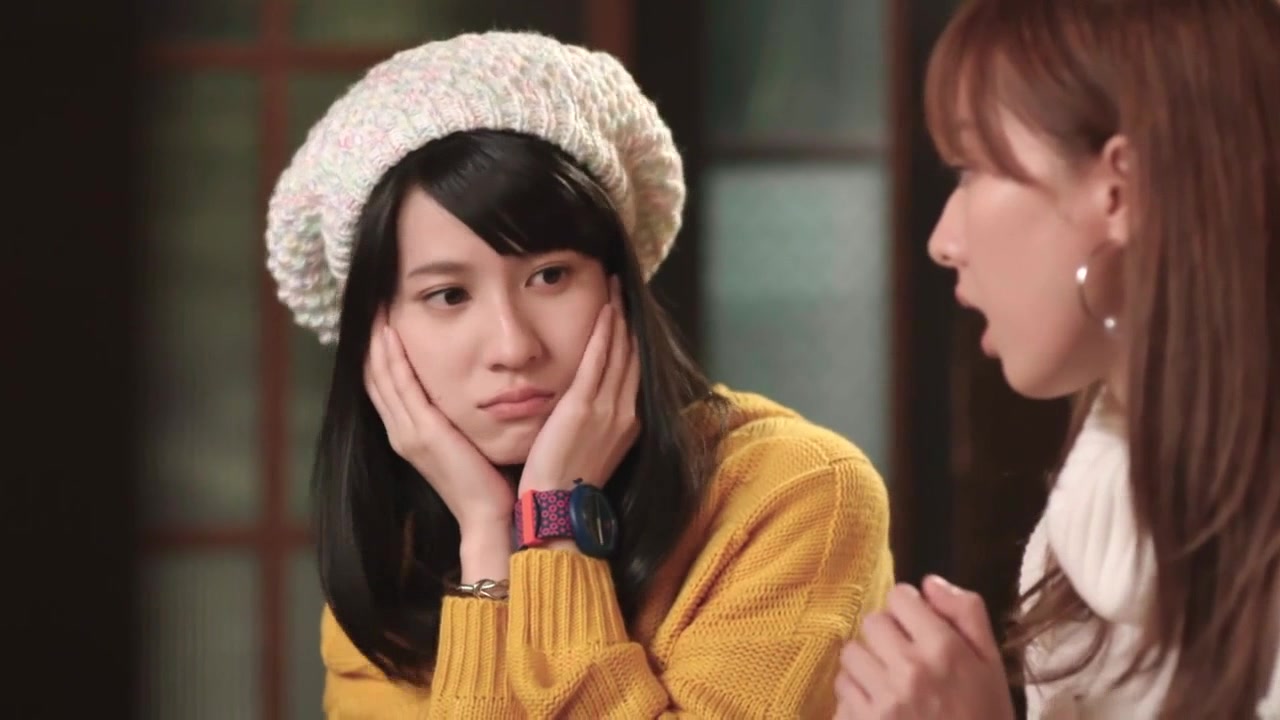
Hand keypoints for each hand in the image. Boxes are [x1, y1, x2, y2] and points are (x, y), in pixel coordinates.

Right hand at [365, 315, 513, 537]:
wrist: (490, 516)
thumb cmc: (487, 481)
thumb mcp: (465, 442)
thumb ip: (457, 419)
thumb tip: (466, 393)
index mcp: (410, 433)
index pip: (385, 384)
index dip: (379, 352)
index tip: (381, 320)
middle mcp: (401, 431)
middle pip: (374, 376)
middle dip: (371, 339)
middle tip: (372, 304)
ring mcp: (407, 432)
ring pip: (380, 377)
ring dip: (376, 341)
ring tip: (376, 308)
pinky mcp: (421, 433)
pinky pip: (399, 386)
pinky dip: (392, 357)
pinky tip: (389, 332)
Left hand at [519, 275, 639, 493]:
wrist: (558, 508)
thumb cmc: (565, 484)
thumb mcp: (590, 449)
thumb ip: (593, 423)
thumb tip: (586, 407)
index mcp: (628, 423)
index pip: (633, 371)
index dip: (632, 339)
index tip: (627, 313)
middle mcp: (625, 412)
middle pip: (632, 355)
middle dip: (629, 320)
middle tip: (624, 288)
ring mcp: (608, 408)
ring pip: (620, 352)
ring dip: (618, 317)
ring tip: (615, 288)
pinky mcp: (584, 407)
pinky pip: (598, 361)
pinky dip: (604, 333)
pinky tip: (605, 310)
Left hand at [834, 576, 1014, 719]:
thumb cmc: (985, 718)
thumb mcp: (992, 664)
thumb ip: (966, 614)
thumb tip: (928, 582)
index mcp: (944, 649)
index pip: (900, 597)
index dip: (909, 610)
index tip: (917, 628)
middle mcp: (910, 669)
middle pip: (872, 622)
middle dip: (887, 637)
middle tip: (904, 660)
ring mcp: (883, 699)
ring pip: (851, 654)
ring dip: (867, 666)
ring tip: (891, 686)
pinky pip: (842, 691)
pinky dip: (856, 698)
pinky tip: (880, 711)